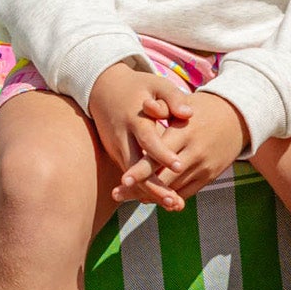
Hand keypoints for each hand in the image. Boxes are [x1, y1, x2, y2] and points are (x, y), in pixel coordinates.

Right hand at [88, 59, 191, 206]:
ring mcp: (116, 148)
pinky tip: (163, 198)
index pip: (148, 140)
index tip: (179, 165)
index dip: (162, 154)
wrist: (101, 88)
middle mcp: (122, 137)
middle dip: (154, 186)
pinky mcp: (116, 154)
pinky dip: (145, 188)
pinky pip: (131, 175)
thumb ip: (173, 98)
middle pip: (136, 167)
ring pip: (132, 176)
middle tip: (173, 201)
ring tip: (174, 205)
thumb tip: (189, 113)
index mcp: (134, 119)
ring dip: (150, 192)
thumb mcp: (156, 84)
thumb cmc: (137, 86)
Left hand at [117, 91, 249, 208]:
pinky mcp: (209, 176)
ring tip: (126, 196)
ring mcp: (203, 167)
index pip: (160, 155)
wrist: (237, 118)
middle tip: (117, 194)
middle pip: (164, 177)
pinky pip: (186, 192)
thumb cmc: (200, 109)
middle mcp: (194, 153)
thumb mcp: (182, 103)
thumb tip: (145, 105)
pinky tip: (149, 197)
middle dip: (140, 187)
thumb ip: (162, 106)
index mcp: (184, 133)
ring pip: (174, 188)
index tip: (123, 180)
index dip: (141, 169)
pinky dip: (169, 196)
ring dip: (151, 194)